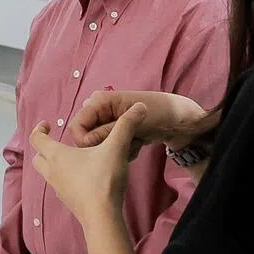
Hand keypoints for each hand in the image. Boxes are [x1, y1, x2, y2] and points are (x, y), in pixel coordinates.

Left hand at [30, 104, 145, 229]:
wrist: (102, 216)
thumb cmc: (103, 179)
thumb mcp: (116, 148)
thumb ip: (126, 125)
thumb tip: (140, 106)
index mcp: (57, 156)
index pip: (37, 139)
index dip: (39, 129)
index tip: (48, 124)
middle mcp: (53, 172)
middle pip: (37, 158)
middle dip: (44, 148)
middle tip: (56, 141)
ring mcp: (58, 189)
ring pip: (48, 173)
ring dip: (54, 164)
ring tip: (72, 158)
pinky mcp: (68, 201)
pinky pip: (60, 185)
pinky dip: (65, 178)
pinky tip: (83, 176)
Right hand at [70, 90, 208, 153]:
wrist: (177, 119)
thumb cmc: (158, 113)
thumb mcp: (132, 124)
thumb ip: (106, 132)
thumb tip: (85, 142)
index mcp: (98, 101)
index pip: (76, 127)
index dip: (85, 143)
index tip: (104, 150)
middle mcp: (98, 110)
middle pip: (85, 138)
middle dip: (103, 147)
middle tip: (126, 146)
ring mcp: (105, 121)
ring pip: (96, 146)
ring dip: (115, 151)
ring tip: (135, 144)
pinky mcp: (113, 132)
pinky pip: (107, 148)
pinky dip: (120, 152)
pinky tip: (136, 146)